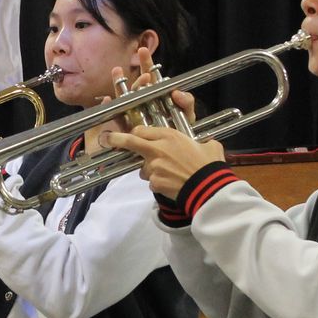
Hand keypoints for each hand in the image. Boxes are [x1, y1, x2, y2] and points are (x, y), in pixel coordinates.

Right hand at [89, 47, 188, 153]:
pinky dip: (108, 107)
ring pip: (122, 99)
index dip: (147, 64)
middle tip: (131, 68)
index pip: (151, 78)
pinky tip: (107, 99)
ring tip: (117, 73)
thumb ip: (186, 104)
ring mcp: (132, 116)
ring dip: (119, 86)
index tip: (143, 51)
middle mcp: (142, 105)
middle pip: (135, 86)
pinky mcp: (123, 130)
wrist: (170, 160)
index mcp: (157, 99)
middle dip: (132, 74)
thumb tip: (177, 92)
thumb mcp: (186, 118)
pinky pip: (114, 118)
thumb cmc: (179, 137)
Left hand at [102, 124, 223, 198]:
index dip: (137, 134)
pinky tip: (172, 185)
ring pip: (144, 169)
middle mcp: (157, 149)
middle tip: (107, 139)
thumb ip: (200, 143)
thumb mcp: (210, 146)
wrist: (207, 187)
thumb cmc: (210, 164)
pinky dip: (159, 184)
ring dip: (151, 171)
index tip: (135, 137)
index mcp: (170, 136)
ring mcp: (153, 167)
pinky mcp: (154, 183)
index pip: (143, 131)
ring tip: (169, 175)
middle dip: (116, 139)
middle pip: (130, 142)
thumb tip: (206, 145)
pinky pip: (152, 183)